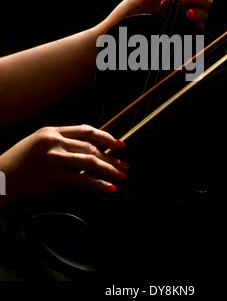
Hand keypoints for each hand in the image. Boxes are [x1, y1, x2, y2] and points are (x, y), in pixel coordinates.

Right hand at [0, 125, 127, 207]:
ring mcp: (54, 159)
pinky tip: (108, 187)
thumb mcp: (38, 142)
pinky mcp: (53, 177)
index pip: (86, 130)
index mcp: (52, 131)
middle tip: (124, 164)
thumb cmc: (19, 161)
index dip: (106, 137)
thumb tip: (87, 149)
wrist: (0, 177)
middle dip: (112, 157)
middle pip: (91, 147)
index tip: (119, 144)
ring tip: (120, 175)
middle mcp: (55, 142)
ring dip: (109, 170)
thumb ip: (61, 141)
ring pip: (90, 162)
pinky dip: (98, 184)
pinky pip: (82, 180)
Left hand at [107, 0, 212, 29]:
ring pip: (204, 15)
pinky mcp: (181, 39)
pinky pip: (198, 34)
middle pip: (205, 0)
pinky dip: (199, 28)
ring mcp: (182, 24)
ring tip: (187, 14)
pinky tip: (192, 25)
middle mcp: (181, 9)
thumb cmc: (128, 16)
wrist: (118, 38)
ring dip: (200, 12)